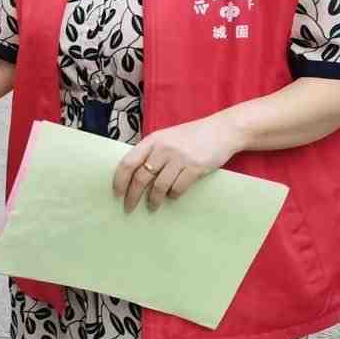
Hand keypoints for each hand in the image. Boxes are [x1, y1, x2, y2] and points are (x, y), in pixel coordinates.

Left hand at [113, 112, 245, 211]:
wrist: (223, 131)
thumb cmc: (192, 136)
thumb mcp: (167, 138)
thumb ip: (152, 152)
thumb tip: (134, 175)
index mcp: (152, 140)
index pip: (128, 162)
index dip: (119, 180)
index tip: (117, 193)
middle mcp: (163, 148)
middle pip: (141, 177)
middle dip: (133, 196)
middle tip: (129, 207)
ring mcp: (180, 158)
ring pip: (159, 186)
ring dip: (154, 200)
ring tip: (152, 206)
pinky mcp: (195, 168)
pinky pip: (178, 188)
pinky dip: (173, 195)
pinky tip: (172, 196)